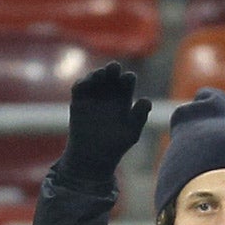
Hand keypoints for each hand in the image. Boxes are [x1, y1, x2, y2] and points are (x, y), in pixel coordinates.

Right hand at [60, 61, 149, 185]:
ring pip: (95, 79)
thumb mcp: (132, 132)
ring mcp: (92, 96)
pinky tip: (86, 83)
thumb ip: (140, 116)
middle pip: (111, 77)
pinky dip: (82, 83)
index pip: (126, 83)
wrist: (94, 156)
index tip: (129, 77)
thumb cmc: (116, 145)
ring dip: (97, 74)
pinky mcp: (78, 101)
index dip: (128, 78)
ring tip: (101, 74)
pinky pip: (79, 88)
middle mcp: (108, 95)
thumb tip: (147, 100)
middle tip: (114, 67)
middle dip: (112, 70)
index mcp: (123, 100)